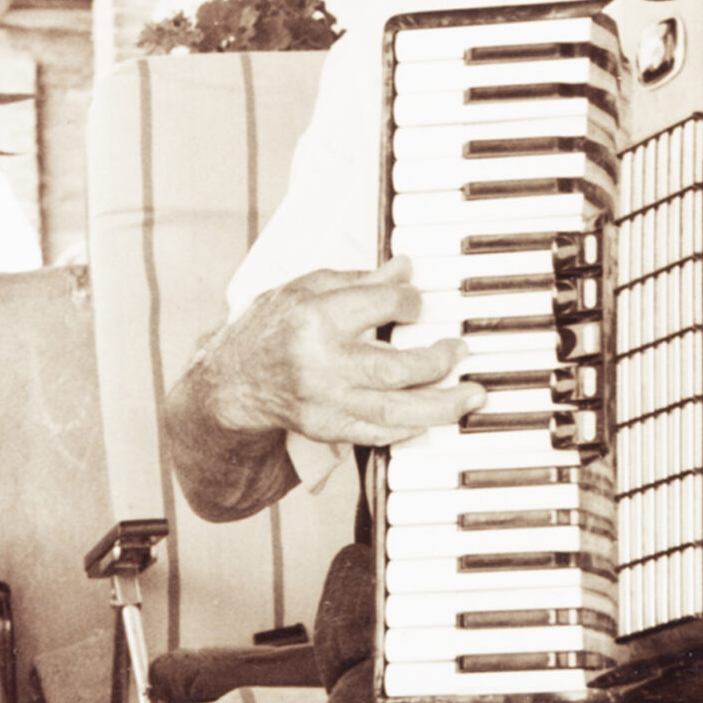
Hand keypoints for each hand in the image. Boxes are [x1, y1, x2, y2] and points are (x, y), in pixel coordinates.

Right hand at [201, 259, 484, 446]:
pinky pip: (380, 434)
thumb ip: (359, 281)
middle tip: (461, 351)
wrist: (230, 383)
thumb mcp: (304, 290)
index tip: (420, 306)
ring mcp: (324, 402)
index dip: (411, 303)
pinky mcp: (327, 430)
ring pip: (395, 410)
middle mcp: (320, 363)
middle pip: (394, 368)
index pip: (380, 305)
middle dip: (438, 361)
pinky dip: (412, 427)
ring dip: (442, 405)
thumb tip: (406, 268)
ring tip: (472, 395)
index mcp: (314, 317)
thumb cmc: (268, 329)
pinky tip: (436, 418)